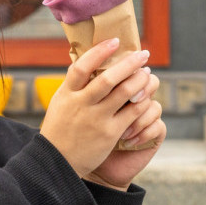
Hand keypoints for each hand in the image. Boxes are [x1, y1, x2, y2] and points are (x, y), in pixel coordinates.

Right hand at [39, 39, 152, 177]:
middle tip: (143, 54)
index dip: (99, 52)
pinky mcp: (109, 133)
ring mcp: (96, 119)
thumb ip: (73, 83)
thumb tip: (85, 57)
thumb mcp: (60, 102)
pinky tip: (147, 96)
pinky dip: (141, 102)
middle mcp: (81, 104)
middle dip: (129, 63)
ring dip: (139, 80)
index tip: (116, 41)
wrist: (57, 163)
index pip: (81, 67)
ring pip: (124, 93)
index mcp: (67, 94)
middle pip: (108, 78)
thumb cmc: (60, 129)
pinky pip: (131, 113)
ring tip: (147, 74)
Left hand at [86, 71, 163, 190]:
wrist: (89, 168)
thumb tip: (78, 61)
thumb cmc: (81, 135)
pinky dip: (142, 132)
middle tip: (131, 98)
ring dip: (138, 115)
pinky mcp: (153, 135)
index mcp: (119, 89)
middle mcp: (135, 100)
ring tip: (123, 131)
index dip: (129, 68)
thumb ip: (85, 86)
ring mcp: (145, 117)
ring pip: (153, 104)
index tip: (116, 79)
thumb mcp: (80, 108)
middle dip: (139, 86)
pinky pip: (157, 126)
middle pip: (149, 80)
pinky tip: (128, 141)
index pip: (132, 69)